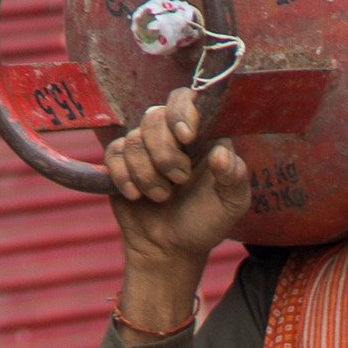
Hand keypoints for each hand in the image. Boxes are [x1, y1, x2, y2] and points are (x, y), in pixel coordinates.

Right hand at [104, 88, 249, 272]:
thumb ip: (234, 176)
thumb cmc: (206, 223)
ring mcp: (145, 147)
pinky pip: (113, 153)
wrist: (170, 249)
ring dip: (147, 174)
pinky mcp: (121, 161)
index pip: (188, 99)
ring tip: (162, 196)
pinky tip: (136, 196)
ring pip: (133, 138)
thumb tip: (221, 153)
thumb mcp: (232, 204)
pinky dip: (124, 177)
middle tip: (180, 180)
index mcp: (204, 137)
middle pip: (155, 116)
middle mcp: (173, 136)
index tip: (186, 136)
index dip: (182, 111)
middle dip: (165, 153)